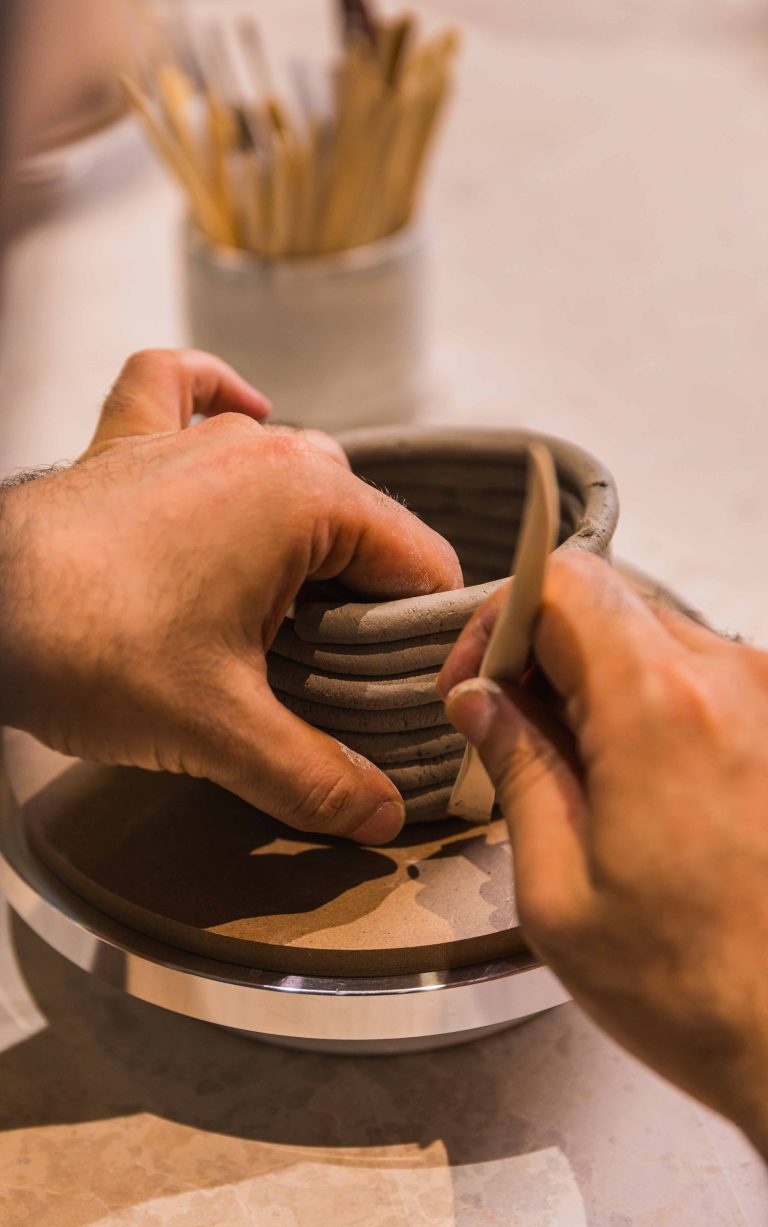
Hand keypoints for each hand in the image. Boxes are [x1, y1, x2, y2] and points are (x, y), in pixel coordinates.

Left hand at [0, 349, 460, 843]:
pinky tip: (237, 413)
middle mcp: (259, 450)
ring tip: (293, 597)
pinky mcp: (129, 440)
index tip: (410, 682)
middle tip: (344, 669)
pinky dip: (218, 400)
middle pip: (362, 520)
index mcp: (305, 499)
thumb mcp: (220, 731)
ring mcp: (191, 437)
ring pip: (291, 461)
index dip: (426, 629)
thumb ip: (314, 777)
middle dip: (367, 592)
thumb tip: (381, 816)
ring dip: (307, 523)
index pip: (419, 560)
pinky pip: (188, 390)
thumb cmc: (89, 649)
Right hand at [440, 551, 767, 1153]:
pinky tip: (632, 779)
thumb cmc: (695, 988)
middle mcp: (729, 682)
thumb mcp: (560, 891)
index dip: (497, 622)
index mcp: (661, 711)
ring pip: (651, 633)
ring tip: (573, 768)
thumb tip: (482, 702)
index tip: (473, 685)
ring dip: (593, 679)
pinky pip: (697, 674)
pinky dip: (645, 700)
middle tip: (507, 729)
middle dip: (539, 652)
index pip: (561, 584)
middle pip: (606, 602)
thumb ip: (518, 770)